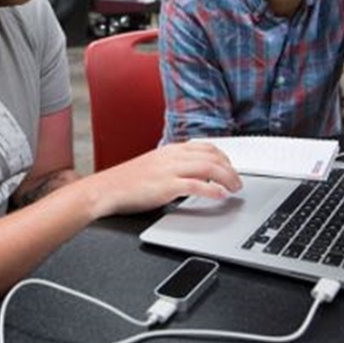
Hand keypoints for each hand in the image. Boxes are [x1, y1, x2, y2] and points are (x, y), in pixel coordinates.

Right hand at [89, 141, 242, 216]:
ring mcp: (168, 170)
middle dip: (230, 168)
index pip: (205, 147)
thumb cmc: (125, 182)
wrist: (105, 190)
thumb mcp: (152, 167)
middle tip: (238, 181)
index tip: (231, 167)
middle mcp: (171, 157)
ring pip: (208, 168)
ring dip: (227, 178)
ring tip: (235, 188)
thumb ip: (172, 166)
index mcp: (169, 150)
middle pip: (211, 156)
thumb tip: (192, 174)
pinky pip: (196, 185)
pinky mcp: (165, 187)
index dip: (223, 157)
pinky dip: (212, 190)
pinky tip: (220, 195)